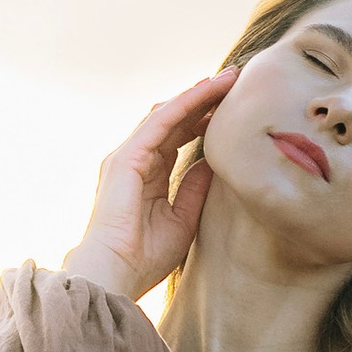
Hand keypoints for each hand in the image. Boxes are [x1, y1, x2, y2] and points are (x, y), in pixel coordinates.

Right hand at [61, 74, 233, 302]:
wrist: (117, 272)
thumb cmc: (145, 256)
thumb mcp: (184, 218)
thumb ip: (194, 188)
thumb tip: (212, 164)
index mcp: (147, 175)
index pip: (177, 136)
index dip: (203, 119)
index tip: (231, 107)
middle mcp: (134, 160)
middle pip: (173, 119)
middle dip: (203, 99)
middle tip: (234, 81)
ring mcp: (127, 156)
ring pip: (167, 113)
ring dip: (197, 94)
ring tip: (226, 79)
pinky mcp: (126, 157)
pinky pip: (159, 121)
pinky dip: (184, 104)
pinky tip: (206, 91)